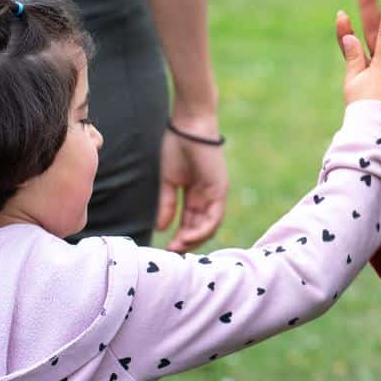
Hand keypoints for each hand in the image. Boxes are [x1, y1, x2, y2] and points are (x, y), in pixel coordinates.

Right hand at [156, 127, 228, 251]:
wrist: (188, 126)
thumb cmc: (177, 148)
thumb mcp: (169, 182)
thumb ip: (167, 205)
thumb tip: (161, 228)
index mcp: (197, 195)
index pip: (191, 222)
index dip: (180, 236)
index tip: (167, 248)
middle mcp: (209, 197)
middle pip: (201, 228)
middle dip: (187, 243)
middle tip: (172, 254)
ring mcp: (216, 194)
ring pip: (209, 226)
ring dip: (194, 240)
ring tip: (178, 248)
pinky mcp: (220, 190)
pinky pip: (214, 217)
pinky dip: (201, 230)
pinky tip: (187, 238)